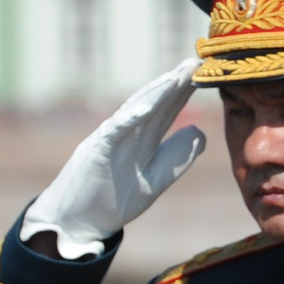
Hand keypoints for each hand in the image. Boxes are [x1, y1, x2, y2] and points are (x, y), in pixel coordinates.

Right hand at [22, 59, 206, 259]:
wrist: (78, 222)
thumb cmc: (113, 200)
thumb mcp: (154, 180)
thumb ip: (177, 158)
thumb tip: (202, 132)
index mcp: (143, 140)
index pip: (167, 110)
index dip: (184, 92)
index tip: (205, 73)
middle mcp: (127, 134)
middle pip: (154, 103)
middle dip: (174, 83)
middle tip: (195, 61)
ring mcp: (110, 140)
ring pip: (135, 110)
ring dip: (155, 93)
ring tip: (175, 76)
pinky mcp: (96, 153)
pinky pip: (113, 133)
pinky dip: (128, 119)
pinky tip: (146, 107)